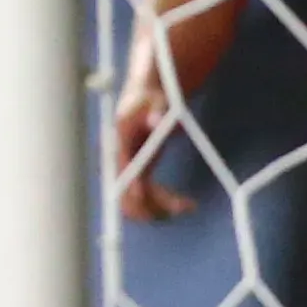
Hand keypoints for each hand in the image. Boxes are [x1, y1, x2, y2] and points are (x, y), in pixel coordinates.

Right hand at [111, 59, 198, 220]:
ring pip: (136, 205)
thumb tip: (156, 121)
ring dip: (159, 210)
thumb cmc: (151, 96)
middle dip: (154, 208)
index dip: (143, 194)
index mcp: (119, 146)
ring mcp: (127, 171)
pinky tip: (182, 202)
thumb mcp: (158, 100)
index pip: (125, 177)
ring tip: (188, 205)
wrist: (146, 98)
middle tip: (186, 206)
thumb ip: (157, 110)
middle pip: (127, 200)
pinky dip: (161, 204)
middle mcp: (118, 163)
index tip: (170, 203)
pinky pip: (145, 199)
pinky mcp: (137, 175)